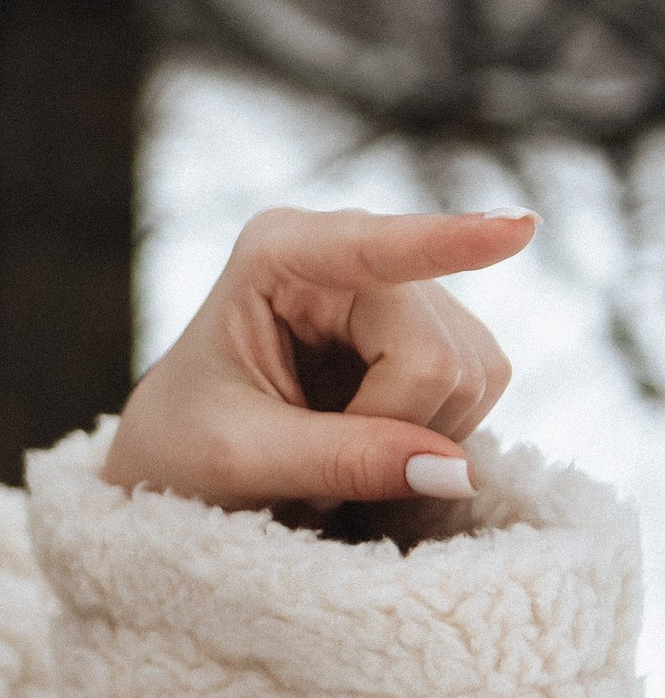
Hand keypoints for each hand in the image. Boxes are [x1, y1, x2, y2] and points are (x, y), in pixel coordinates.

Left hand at [103, 206, 529, 511]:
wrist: (179, 459)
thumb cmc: (183, 446)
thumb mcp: (239, 459)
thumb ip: (341, 460)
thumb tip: (458, 470)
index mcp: (278, 253)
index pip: (373, 250)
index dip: (447, 241)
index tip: (518, 227)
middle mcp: (351, 249)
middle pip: (435, 355)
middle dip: (387, 430)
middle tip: (310, 462)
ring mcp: (404, 287)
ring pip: (473, 374)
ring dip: (412, 438)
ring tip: (331, 444)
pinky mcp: (441, 327)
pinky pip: (482, 388)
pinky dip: (433, 435)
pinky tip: (371, 435)